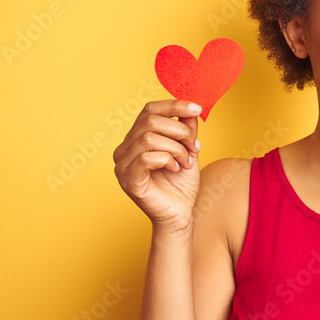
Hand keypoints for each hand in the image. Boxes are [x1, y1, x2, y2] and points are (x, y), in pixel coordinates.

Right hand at [112, 99, 202, 230]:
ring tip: (186, 162)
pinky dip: (167, 160)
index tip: (197, 109)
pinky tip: (175, 169)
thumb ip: (186, 129)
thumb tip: (190, 109)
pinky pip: (146, 158)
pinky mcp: (128, 180)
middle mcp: (124, 149)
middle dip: (179, 131)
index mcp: (135, 139)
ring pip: (148, 138)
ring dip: (176, 148)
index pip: (149, 110)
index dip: (173, 105)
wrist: (180, 214)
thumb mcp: (187, 150)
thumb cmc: (181, 185)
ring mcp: (122, 165)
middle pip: (150, 121)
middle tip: (194, 147)